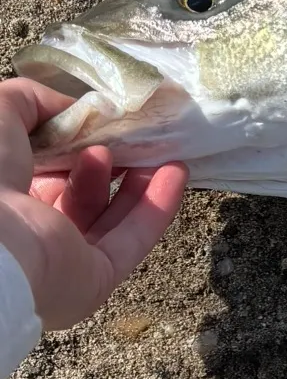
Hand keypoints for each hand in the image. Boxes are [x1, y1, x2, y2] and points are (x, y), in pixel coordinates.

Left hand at [0, 78, 187, 330]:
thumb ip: (31, 100)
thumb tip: (72, 108)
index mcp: (4, 200)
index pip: (44, 172)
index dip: (73, 145)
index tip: (99, 121)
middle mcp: (30, 232)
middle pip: (81, 195)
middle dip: (110, 162)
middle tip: (131, 135)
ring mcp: (64, 260)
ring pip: (110, 217)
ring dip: (136, 180)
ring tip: (153, 149)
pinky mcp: (96, 278)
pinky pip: (133, 238)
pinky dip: (157, 205)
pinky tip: (176, 171)